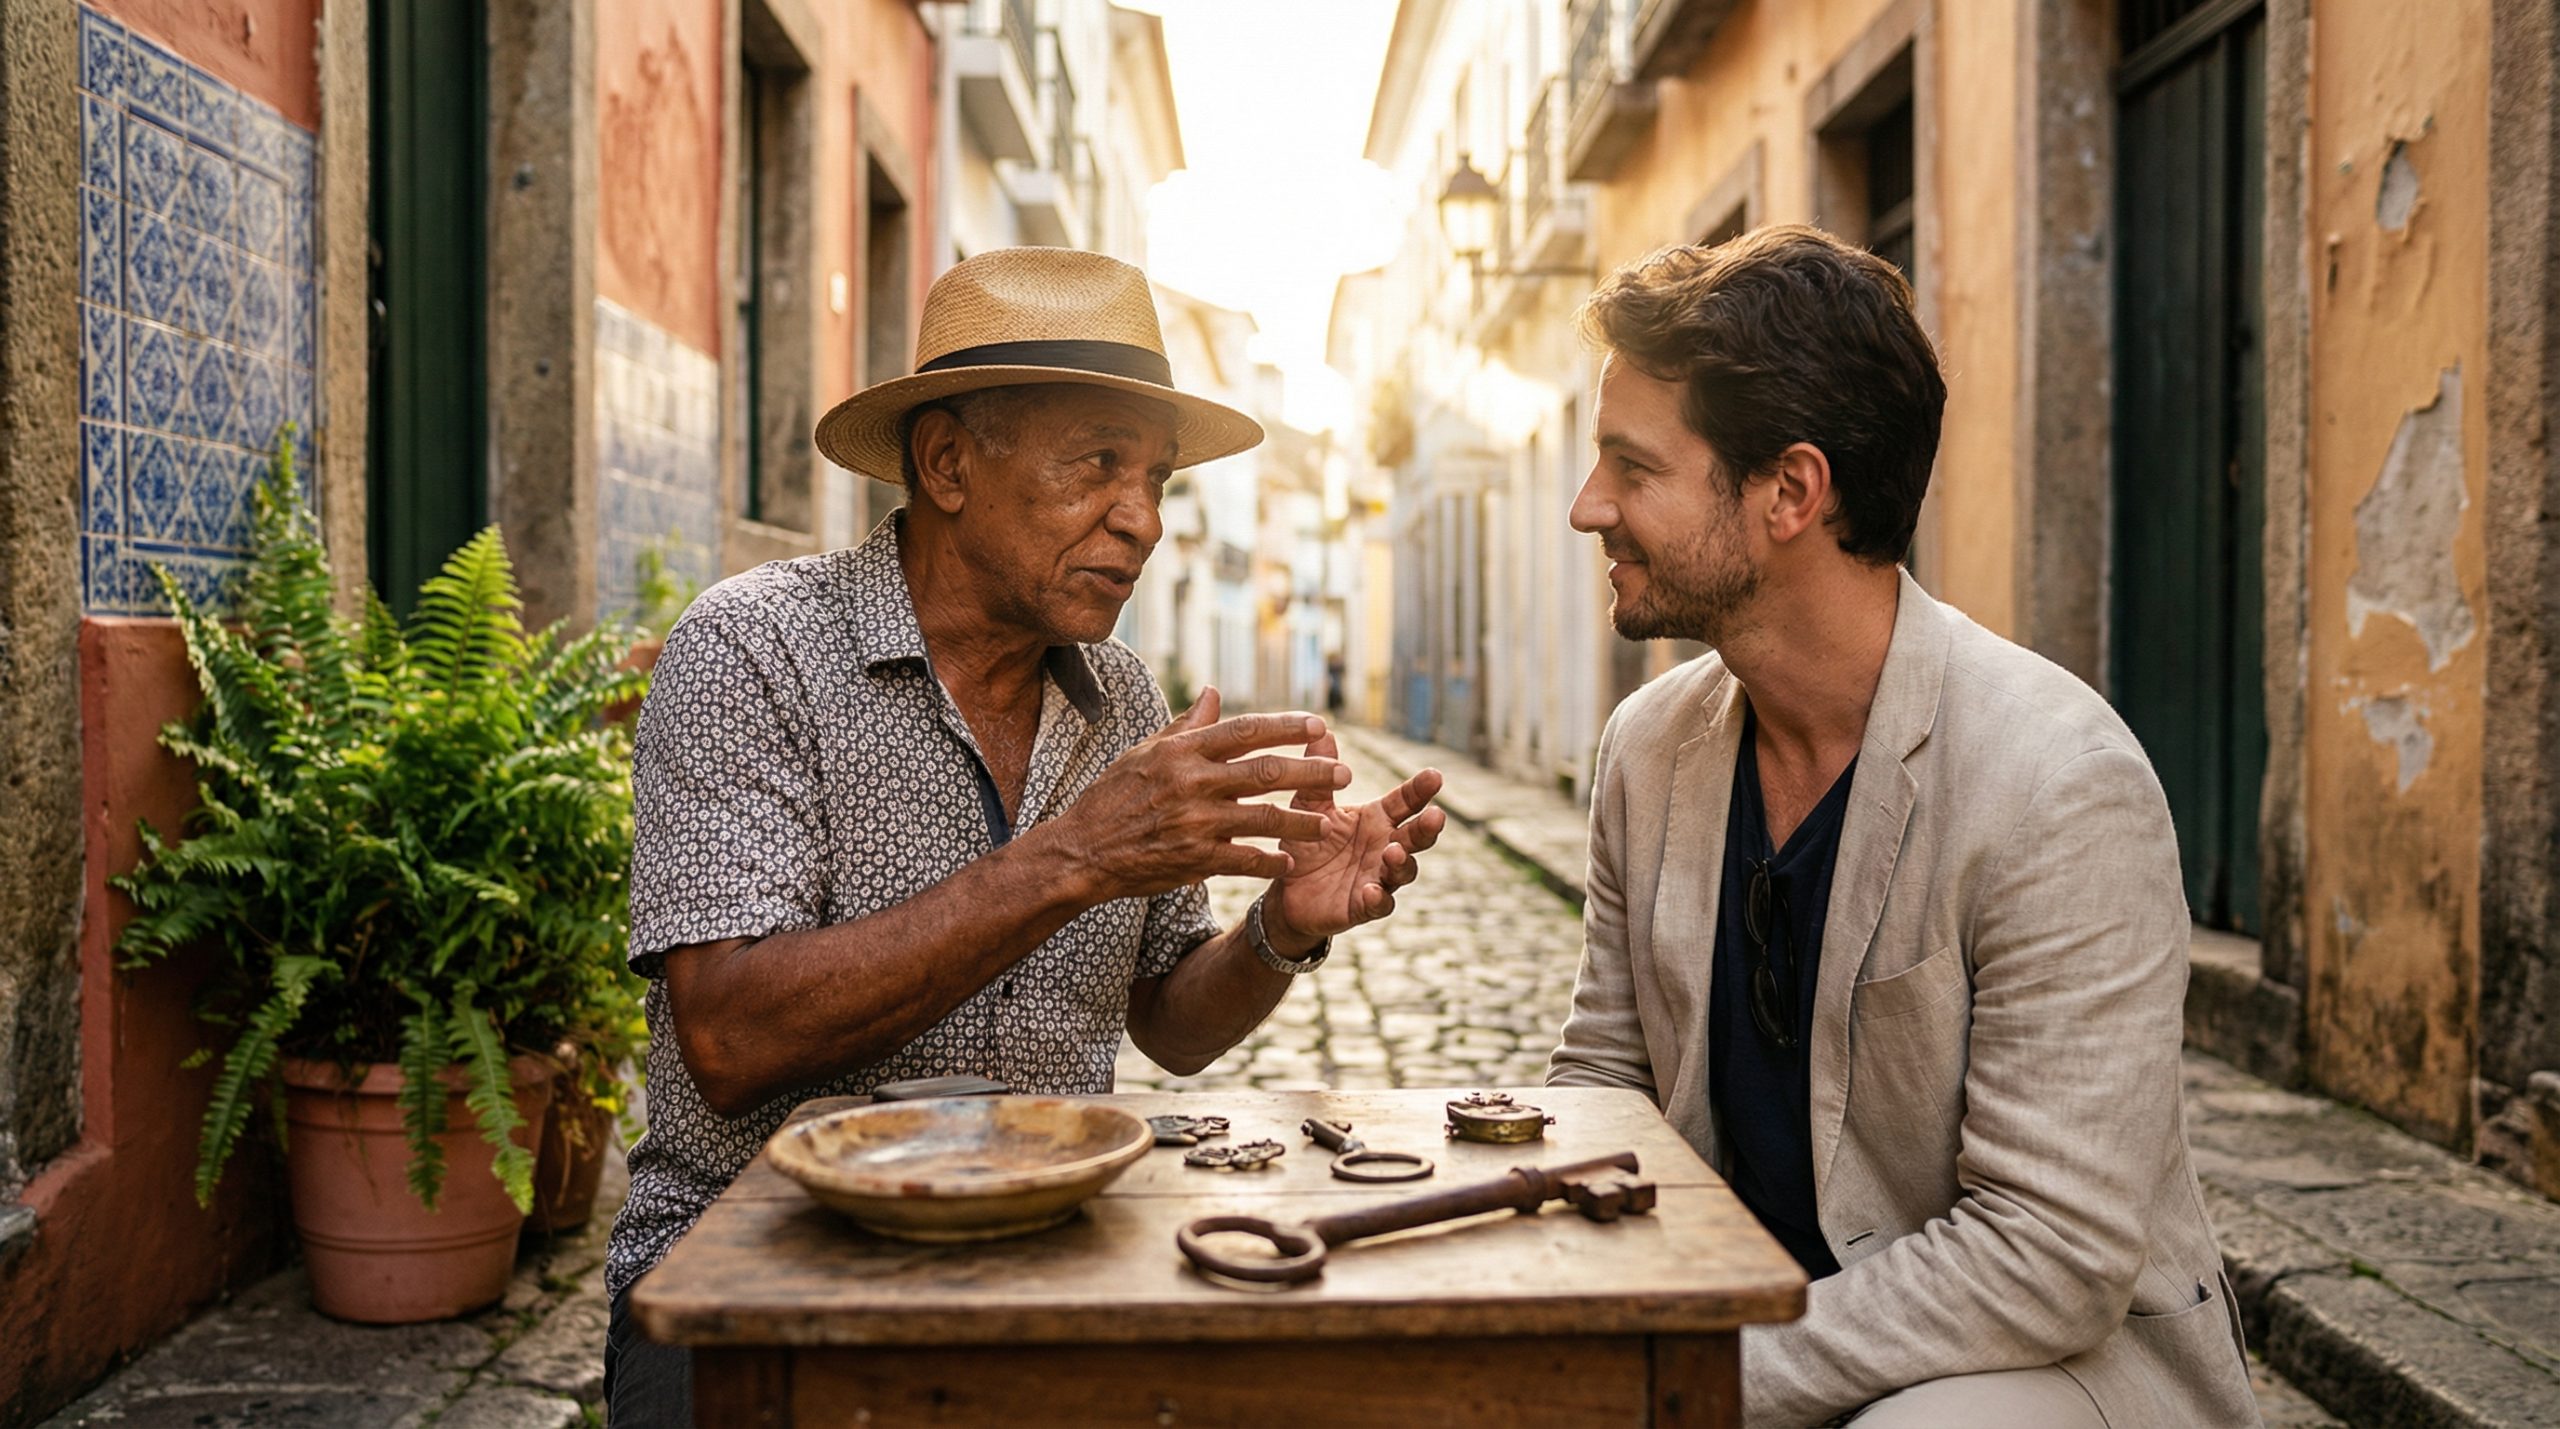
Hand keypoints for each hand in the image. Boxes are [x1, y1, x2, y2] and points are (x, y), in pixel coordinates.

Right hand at [1048, 687, 1349, 900]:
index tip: (1320, 725)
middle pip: (1267, 771)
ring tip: (1328, 823)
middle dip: (1312, 771)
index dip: (1288, 727)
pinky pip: (1244, 859)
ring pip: (1265, 817)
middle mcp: (1192, 782)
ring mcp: (1195, 822)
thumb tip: (1214, 691)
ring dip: (1302, 820)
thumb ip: (1186, 725)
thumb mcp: (1144, 752)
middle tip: (1344, 774)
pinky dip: (1271, 860)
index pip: (1246, 730)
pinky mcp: (1193, 859)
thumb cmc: (1112, 796)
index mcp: (1183, 751)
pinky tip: (1290, 861)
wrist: (1081, 851)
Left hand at [1264, 729, 1445, 949]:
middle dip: (1427, 828)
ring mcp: (1379, 877)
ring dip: (1402, 863)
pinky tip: (1373, 891)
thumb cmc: (1306, 843)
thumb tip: (1322, 730)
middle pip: (1415, 837)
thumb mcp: (1309, 806)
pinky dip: (1379, 899)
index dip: (1421, 790)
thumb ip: (1319, 775)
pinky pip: (1379, 905)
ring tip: (1393, 853)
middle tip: (1436, 816)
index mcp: (1377, 819)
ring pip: (1404, 871)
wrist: (1288, 890)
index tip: (1435, 775)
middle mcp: (1385, 847)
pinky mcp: (1364, 907)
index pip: (1405, 802)